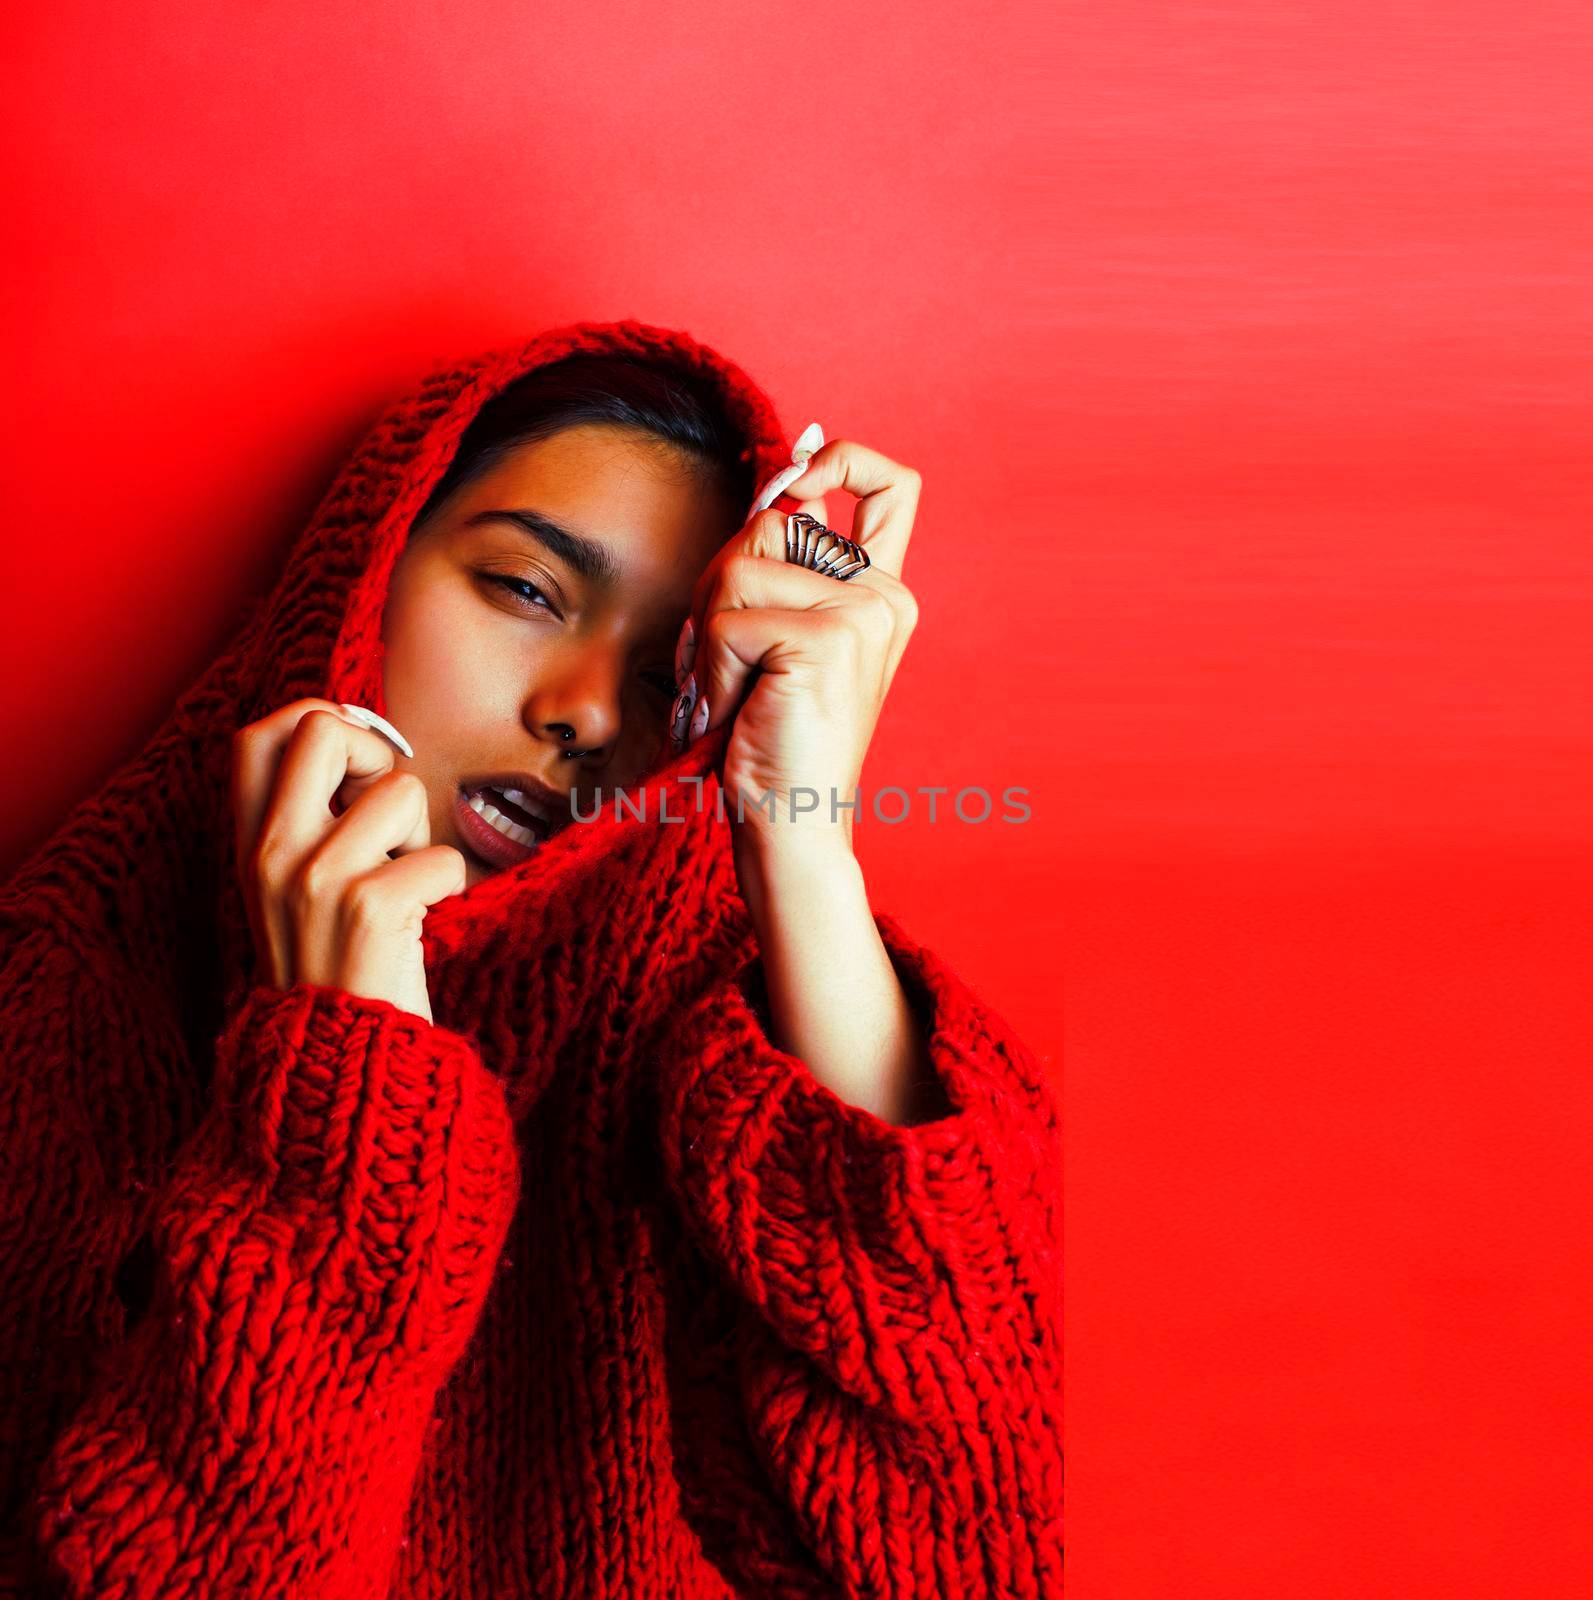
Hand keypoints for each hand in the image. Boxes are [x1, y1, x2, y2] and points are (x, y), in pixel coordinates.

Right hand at [231, 699, 465, 1022]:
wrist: (336, 1073)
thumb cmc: (338, 972)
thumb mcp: (294, 890)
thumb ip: (312, 822)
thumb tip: (365, 740)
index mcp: (249, 845)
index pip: (258, 734)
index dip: (320, 722)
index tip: (358, 765)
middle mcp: (271, 853)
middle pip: (321, 728)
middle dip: (375, 750)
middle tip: (388, 811)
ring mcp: (316, 879)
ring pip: (402, 790)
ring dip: (421, 836)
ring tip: (403, 887)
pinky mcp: (368, 908)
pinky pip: (442, 856)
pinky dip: (449, 888)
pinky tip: (420, 924)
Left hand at [670, 438, 920, 861]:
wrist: (792, 827)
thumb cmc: (770, 741)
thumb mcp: (774, 639)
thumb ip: (778, 568)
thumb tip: (771, 488)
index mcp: (881, 594)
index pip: (891, 484)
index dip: (840, 459)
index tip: (795, 481)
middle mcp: (885, 597)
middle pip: (773, 521)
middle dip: (722, 585)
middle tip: (731, 665)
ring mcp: (864, 615)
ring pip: (739, 566)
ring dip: (710, 637)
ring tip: (737, 696)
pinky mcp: (828, 639)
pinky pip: (726, 622)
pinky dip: (711, 673)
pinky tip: (736, 715)